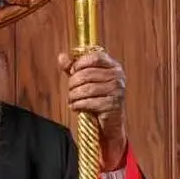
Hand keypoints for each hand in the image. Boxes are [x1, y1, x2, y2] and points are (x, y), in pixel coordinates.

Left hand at [59, 50, 127, 170]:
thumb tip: (61, 56)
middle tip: (70, 90)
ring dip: (73, 95)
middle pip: (87, 74)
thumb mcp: (85, 80)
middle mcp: (118, 76)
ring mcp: (117, 91)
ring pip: (86, 89)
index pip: (95, 57)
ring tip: (71, 100)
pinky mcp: (112, 105)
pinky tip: (75, 107)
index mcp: (113, 66)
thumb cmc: (96, 97)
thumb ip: (73, 68)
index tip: (72, 71)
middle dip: (73, 83)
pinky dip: (78, 105)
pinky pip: (88, 102)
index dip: (80, 63)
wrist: (109, 121)